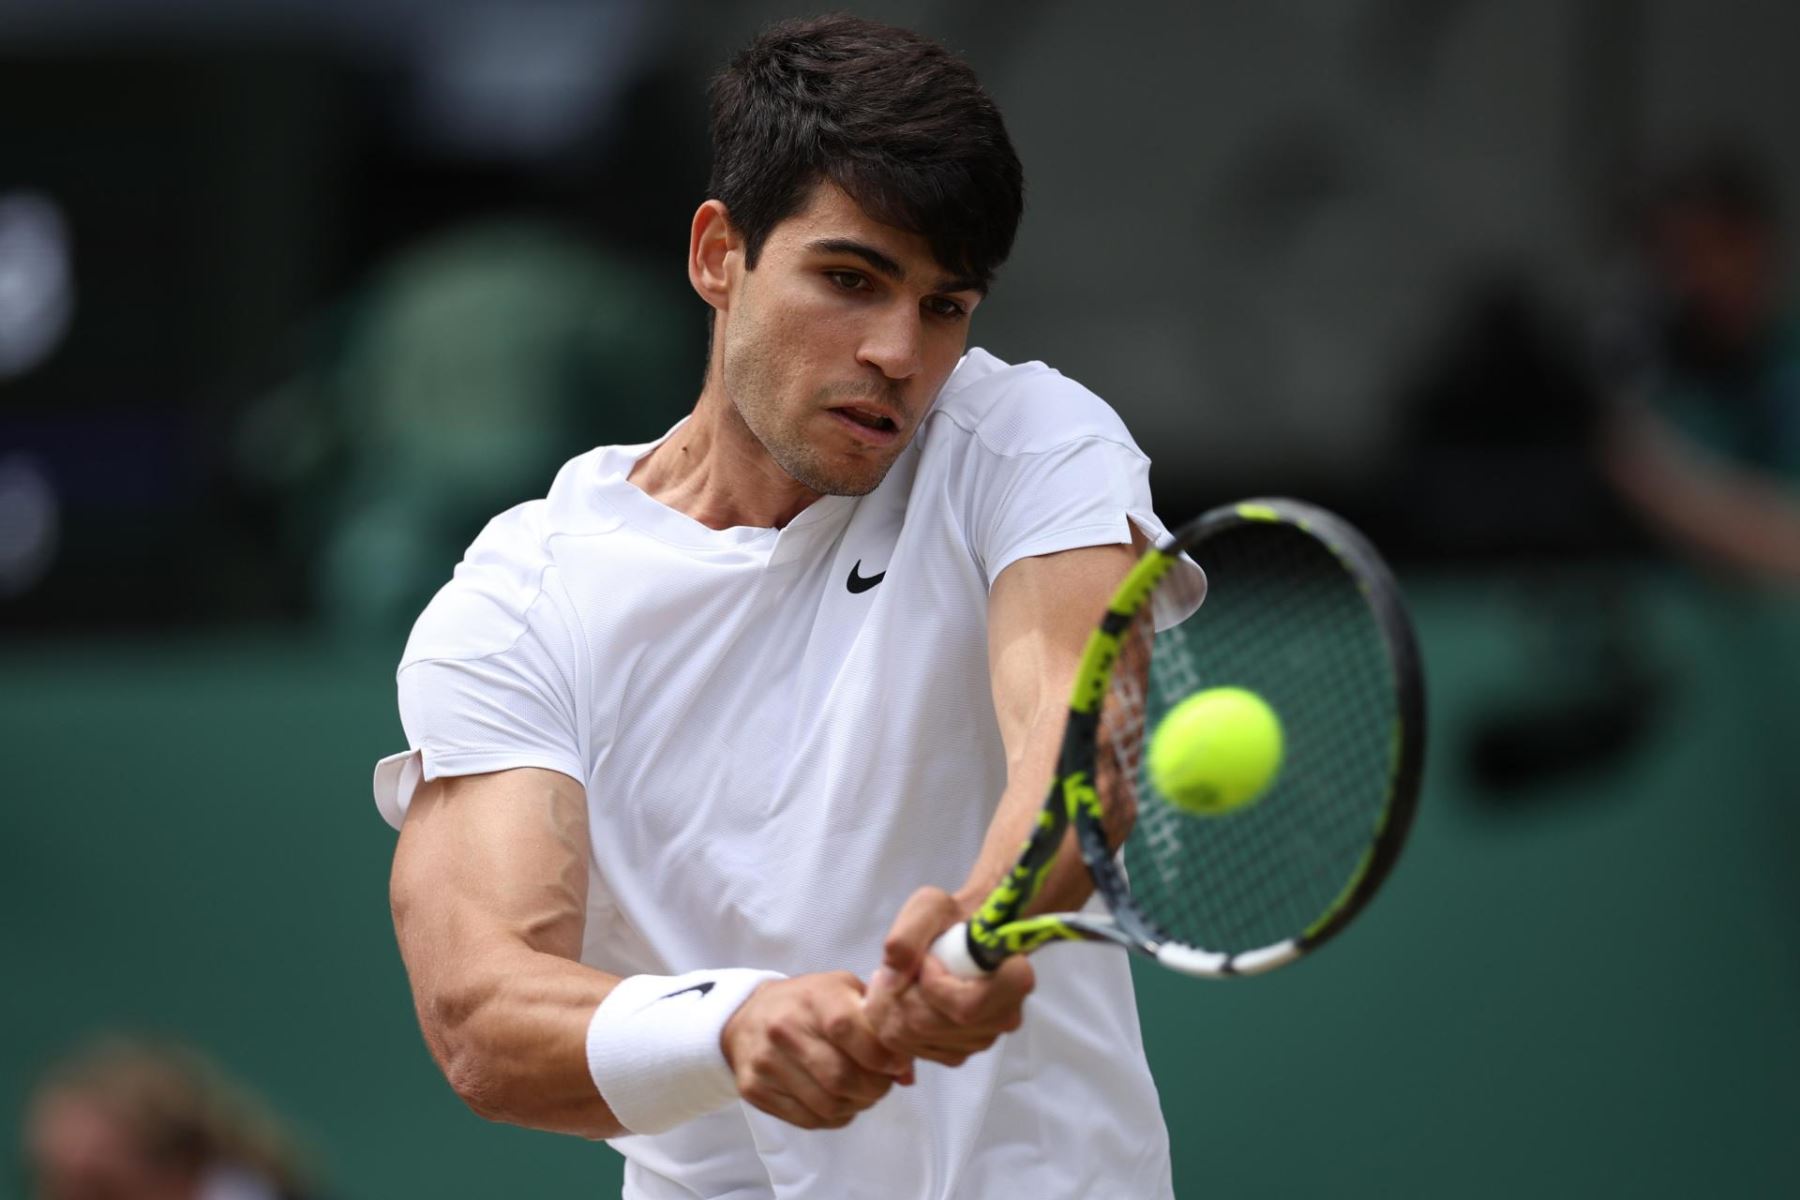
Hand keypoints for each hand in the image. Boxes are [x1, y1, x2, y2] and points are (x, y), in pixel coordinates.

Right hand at [721, 972, 913, 1129]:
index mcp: (814, 997)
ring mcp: (766, 1062)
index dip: (881, 1055)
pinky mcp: (755, 1090)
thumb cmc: (809, 1002)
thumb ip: (879, 1025)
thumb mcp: (845, 992)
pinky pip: (808, 1119)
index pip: (849, 1029)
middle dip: (875, 1088)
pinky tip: (839, 1101)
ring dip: (856, 1105)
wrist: (748, 1015)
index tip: (896, 1064)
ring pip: (827, 1105)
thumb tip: (907, 1073)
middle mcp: (785, 1028)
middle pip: (841, 1077)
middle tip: (883, 1084)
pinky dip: (834, 1117)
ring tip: (862, 1092)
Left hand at [862, 887, 1034, 1066]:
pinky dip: (893, 1025)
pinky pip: (913, 1051)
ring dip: (892, 1008)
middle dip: (900, 995)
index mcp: (1014, 981)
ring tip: (895, 981)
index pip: (966, 1006)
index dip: (935, 986)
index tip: (927, 959)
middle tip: (897, 969)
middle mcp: (1003, 1018)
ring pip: (916, 1039)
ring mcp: (980, 1040)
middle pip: (931, 1025)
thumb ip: (909, 934)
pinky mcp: (958, 1053)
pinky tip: (899, 1000)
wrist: (959, 937)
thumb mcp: (929, 905)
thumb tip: (892, 979)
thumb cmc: (951, 918)